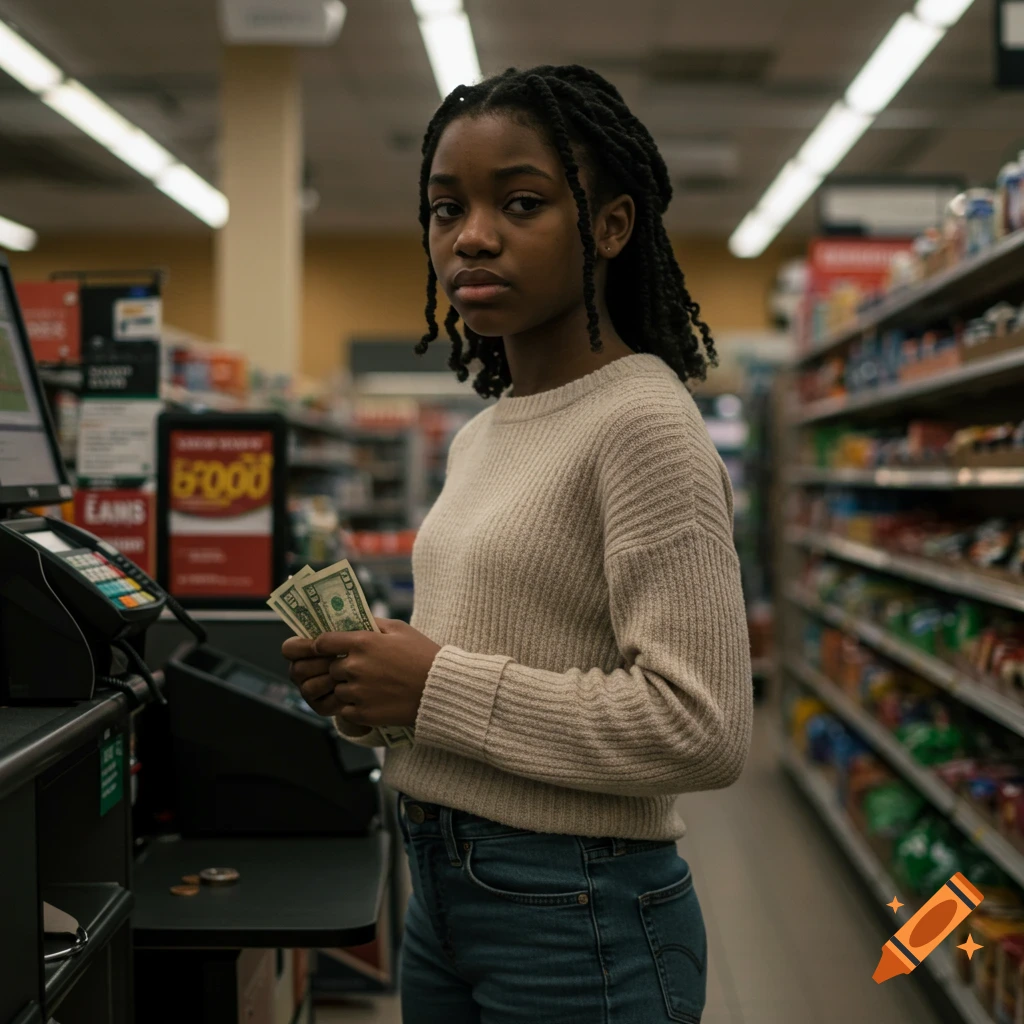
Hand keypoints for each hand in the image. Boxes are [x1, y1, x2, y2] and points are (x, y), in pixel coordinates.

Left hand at [282, 618, 441, 727]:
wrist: (440, 689)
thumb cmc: (422, 655)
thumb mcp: (400, 629)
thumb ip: (373, 624)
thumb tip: (354, 621)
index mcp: (362, 642)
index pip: (323, 642)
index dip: (323, 645)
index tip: (327, 649)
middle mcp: (355, 667)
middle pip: (331, 668)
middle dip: (342, 669)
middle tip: (362, 670)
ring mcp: (357, 692)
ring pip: (338, 690)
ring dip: (348, 689)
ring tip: (371, 687)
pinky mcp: (363, 713)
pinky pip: (345, 710)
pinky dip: (354, 707)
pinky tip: (372, 701)